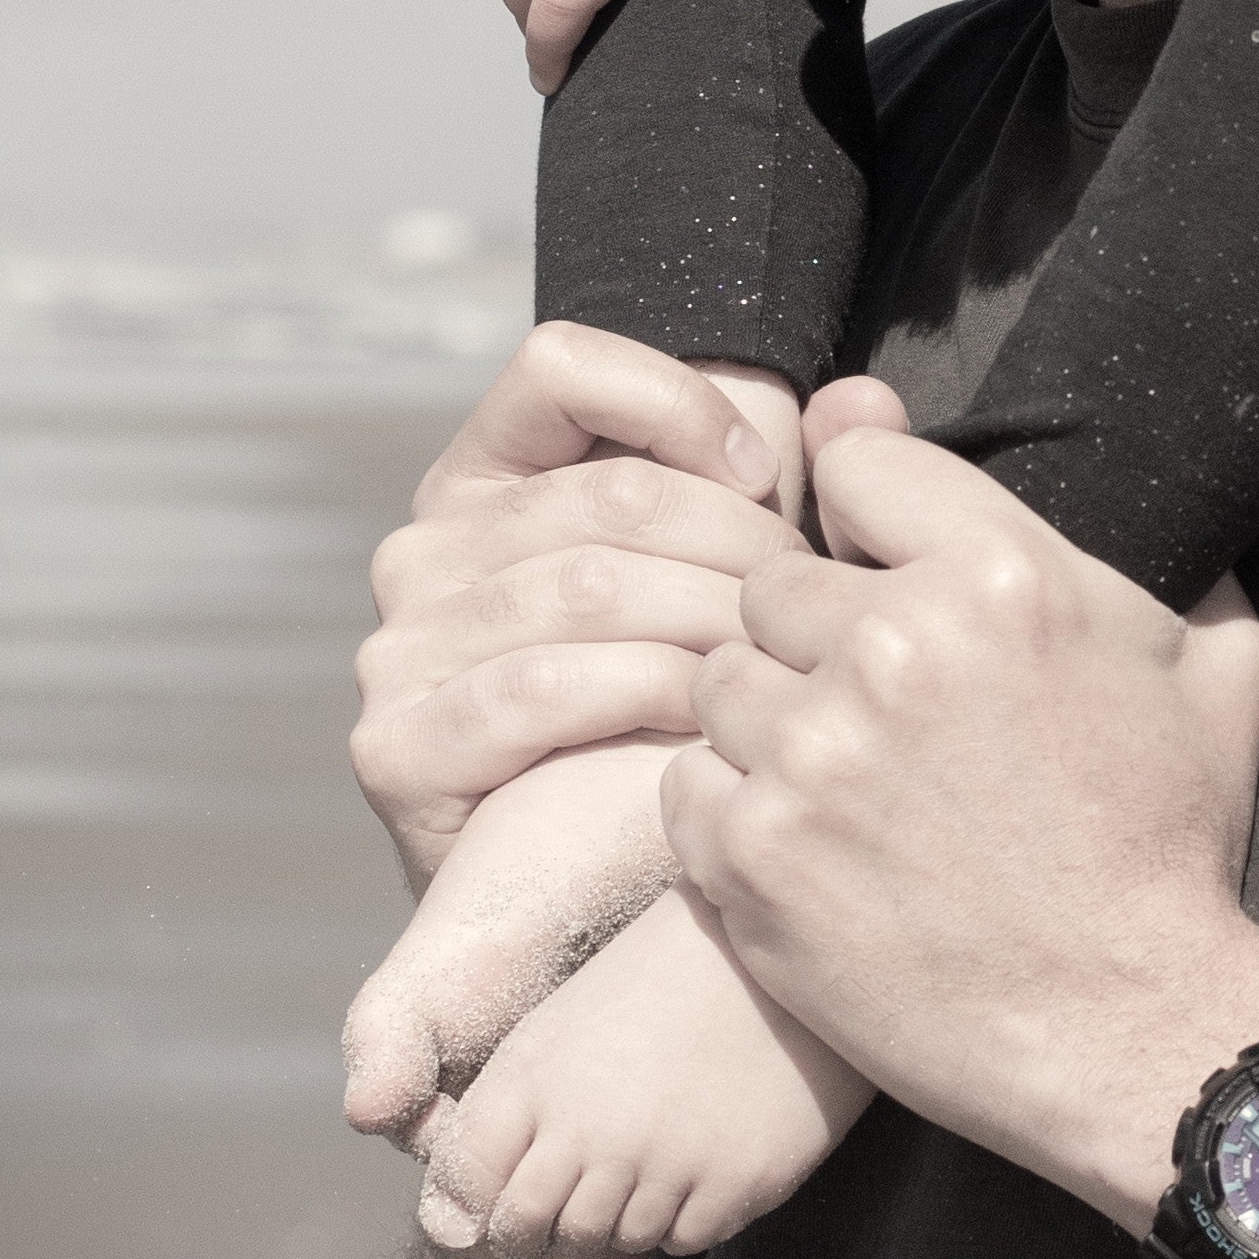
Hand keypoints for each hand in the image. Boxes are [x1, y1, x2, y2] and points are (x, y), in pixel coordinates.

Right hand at [353, 327, 802, 890]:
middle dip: (735, 547)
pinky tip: (706, 720)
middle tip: (805, 607)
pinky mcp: (396, 746)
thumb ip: (781, 473)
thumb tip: (862, 402)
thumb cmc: (684, 709)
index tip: (766, 474)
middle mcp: (423, 549)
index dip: (677, 404)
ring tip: (774, 667)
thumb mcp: (723, 568)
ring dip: (707, 626)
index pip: (558, 365)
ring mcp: (397, 648)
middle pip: (604, 496)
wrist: (611, 893)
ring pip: (586, 587)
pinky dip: (645, 695)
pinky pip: (540, 687)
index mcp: (487, 477)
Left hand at [659, 380, 1258, 1220]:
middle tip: (875, 712)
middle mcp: (889, 646)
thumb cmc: (1170, 849)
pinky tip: (807, 847)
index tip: (878, 569)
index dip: (867, 521)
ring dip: (768, 724)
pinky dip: (731, 812)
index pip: (852, 460)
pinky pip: (685, 784)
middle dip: (814, 636)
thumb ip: (1159, 558)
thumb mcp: (1207, 670)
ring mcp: (807, 754)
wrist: (1130, 1029)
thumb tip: (1149, 487)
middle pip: (771, 580)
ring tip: (843, 787)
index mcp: (998, 573)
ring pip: (721, 682)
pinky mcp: (748, 856)